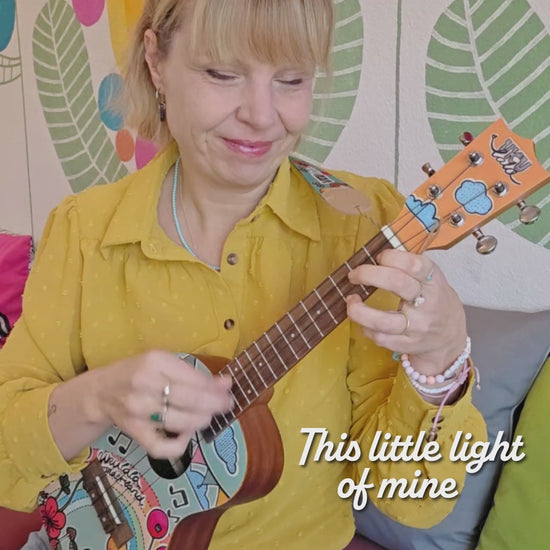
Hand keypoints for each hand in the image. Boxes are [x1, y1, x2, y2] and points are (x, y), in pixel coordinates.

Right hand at [93, 351, 233, 458]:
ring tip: (208, 417)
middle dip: (215, 405)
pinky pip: (162, 447)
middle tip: (226, 406)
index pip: (193, 378)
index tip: (229, 391)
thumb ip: (194, 374)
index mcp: (155, 362)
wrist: (101, 392)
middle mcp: (144, 384)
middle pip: (190, 399)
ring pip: (180, 422)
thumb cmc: (138, 373)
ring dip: (202, 421)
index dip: (215, 388)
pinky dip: (180, 445)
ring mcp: (138, 410)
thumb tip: (226, 383)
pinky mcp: (134, 432)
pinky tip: (187, 434)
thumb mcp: (163, 364)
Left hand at [346, 249, 466, 374]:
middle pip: (397, 284)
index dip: (391, 257)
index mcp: (433, 281)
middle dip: (368, 275)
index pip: (414, 264)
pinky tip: (363, 320)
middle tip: (354, 275)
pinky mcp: (407, 344)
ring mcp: (417, 327)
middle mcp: (428, 303)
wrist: (451, 336)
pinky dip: (365, 327)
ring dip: (359, 310)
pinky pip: (380, 338)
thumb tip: (375, 254)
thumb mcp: (432, 278)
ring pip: (383, 320)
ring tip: (351, 300)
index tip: (379, 257)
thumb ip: (409, 266)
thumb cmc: (434, 301)